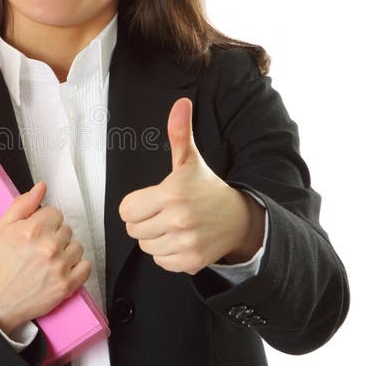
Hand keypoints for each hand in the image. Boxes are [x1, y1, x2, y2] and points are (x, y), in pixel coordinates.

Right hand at [0, 182, 90, 333]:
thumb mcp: (2, 228)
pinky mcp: (67, 285)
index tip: (35, 232)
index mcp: (33, 229)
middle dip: (54, 235)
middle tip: (38, 249)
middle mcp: (49, 247)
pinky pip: (85, 266)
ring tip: (48, 261)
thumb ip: (23, 204)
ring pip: (77, 246)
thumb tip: (41, 187)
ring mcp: (60, 267)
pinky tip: (59, 270)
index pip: (55, 212)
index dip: (44, 222)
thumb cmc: (0, 263)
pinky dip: (76, 268)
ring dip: (66, 251)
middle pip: (66, 229)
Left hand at [118, 98, 264, 274]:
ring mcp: (186, 242)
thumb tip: (181, 103)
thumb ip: (179, 133)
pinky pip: (160, 261)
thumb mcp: (190, 160)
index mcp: (172, 193)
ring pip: (146, 247)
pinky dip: (167, 254)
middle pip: (133, 230)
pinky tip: (181, 239)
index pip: (127, 210)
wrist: (238, 219)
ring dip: (155, 238)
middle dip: (144, 221)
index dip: (136, 205)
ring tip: (173, 225)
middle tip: (164, 212)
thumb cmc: (207, 188)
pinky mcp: (191, 261)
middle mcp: (179, 220)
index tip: (152, 200)